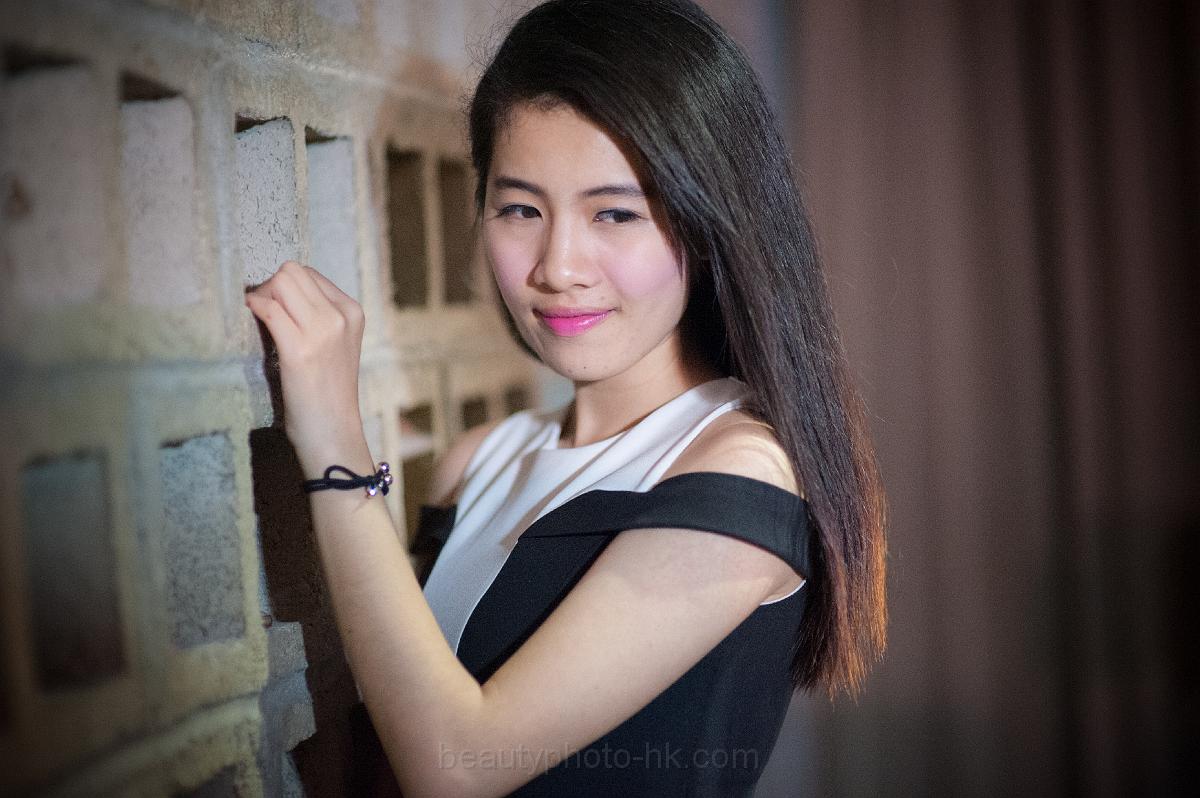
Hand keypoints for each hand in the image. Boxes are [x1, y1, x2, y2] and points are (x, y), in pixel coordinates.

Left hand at [244, 261, 368, 471]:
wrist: (334, 433)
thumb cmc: (327, 394)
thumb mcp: (335, 346)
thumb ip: (319, 317)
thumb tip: (277, 292)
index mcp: (352, 312)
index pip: (308, 274)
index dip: (284, 286)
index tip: (274, 308)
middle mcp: (340, 316)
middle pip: (292, 273)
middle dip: (270, 287)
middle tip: (261, 313)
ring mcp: (323, 331)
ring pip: (280, 283)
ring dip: (260, 296)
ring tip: (257, 319)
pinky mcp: (300, 350)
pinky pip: (269, 310)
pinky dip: (254, 308)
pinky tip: (248, 319)